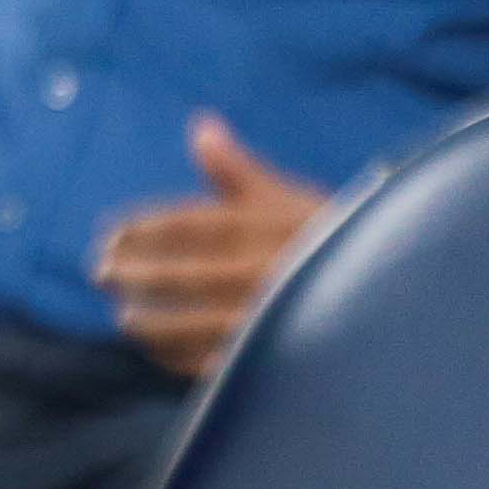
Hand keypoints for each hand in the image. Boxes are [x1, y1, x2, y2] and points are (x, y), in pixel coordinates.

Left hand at [88, 113, 330, 377]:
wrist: (390, 290)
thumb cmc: (332, 235)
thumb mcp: (289, 198)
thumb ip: (237, 171)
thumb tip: (200, 126)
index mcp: (269, 226)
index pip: (191, 226)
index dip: (143, 230)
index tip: (110, 234)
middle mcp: (267, 269)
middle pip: (185, 274)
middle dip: (134, 273)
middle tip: (98, 271)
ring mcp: (270, 317)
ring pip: (195, 323)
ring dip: (150, 321)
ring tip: (122, 317)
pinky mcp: (273, 358)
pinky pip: (215, 361)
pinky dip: (180, 356)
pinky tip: (156, 350)